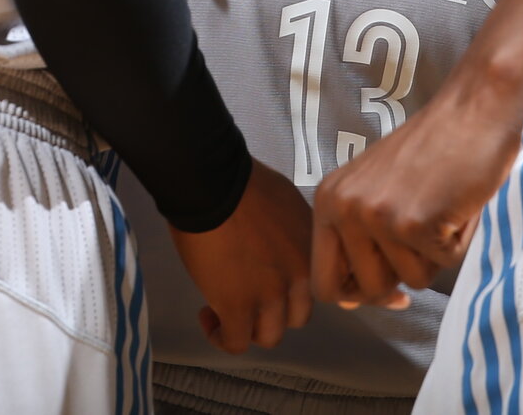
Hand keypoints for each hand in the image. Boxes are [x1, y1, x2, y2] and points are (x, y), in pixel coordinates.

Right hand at [168, 161, 314, 351]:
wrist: (212, 183)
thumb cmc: (242, 181)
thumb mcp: (286, 203)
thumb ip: (290, 232)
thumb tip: (276, 242)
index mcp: (313, 249)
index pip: (314, 287)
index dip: (290, 290)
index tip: (267, 280)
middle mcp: (300, 276)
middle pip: (297, 316)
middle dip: (273, 311)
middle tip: (247, 295)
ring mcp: (271, 295)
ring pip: (269, 335)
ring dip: (248, 326)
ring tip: (223, 309)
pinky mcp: (239, 307)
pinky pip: (236, 342)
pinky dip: (221, 336)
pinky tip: (208, 316)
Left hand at [314, 81, 518, 307]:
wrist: (473, 109)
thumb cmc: (432, 149)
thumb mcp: (376, 189)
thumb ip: (358, 240)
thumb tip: (351, 301)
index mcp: (328, 200)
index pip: (324, 283)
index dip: (358, 297)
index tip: (389, 292)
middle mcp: (345, 208)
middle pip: (369, 290)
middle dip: (403, 277)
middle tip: (424, 237)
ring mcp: (379, 216)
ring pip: (411, 280)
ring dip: (435, 255)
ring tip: (440, 208)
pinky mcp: (415, 223)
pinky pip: (444, 265)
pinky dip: (460, 241)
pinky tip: (457, 204)